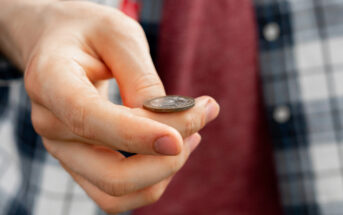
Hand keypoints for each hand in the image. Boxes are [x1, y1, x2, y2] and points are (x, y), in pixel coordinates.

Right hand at [1, 1, 219, 212]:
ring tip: (194, 132)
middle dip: (168, 159)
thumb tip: (168, 126)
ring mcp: (63, 149)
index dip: (137, 135)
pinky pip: (117, 192)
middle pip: (112, 174)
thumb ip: (141, 80)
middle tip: (203, 116)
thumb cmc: (89, 34)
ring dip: (165, 171)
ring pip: (118, 192)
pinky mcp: (80, 161)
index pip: (89, 119)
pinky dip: (152, 178)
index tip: (182, 137)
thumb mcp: (118, 35)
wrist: (59, 45)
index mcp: (51, 81)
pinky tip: (174, 146)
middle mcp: (51, 125)